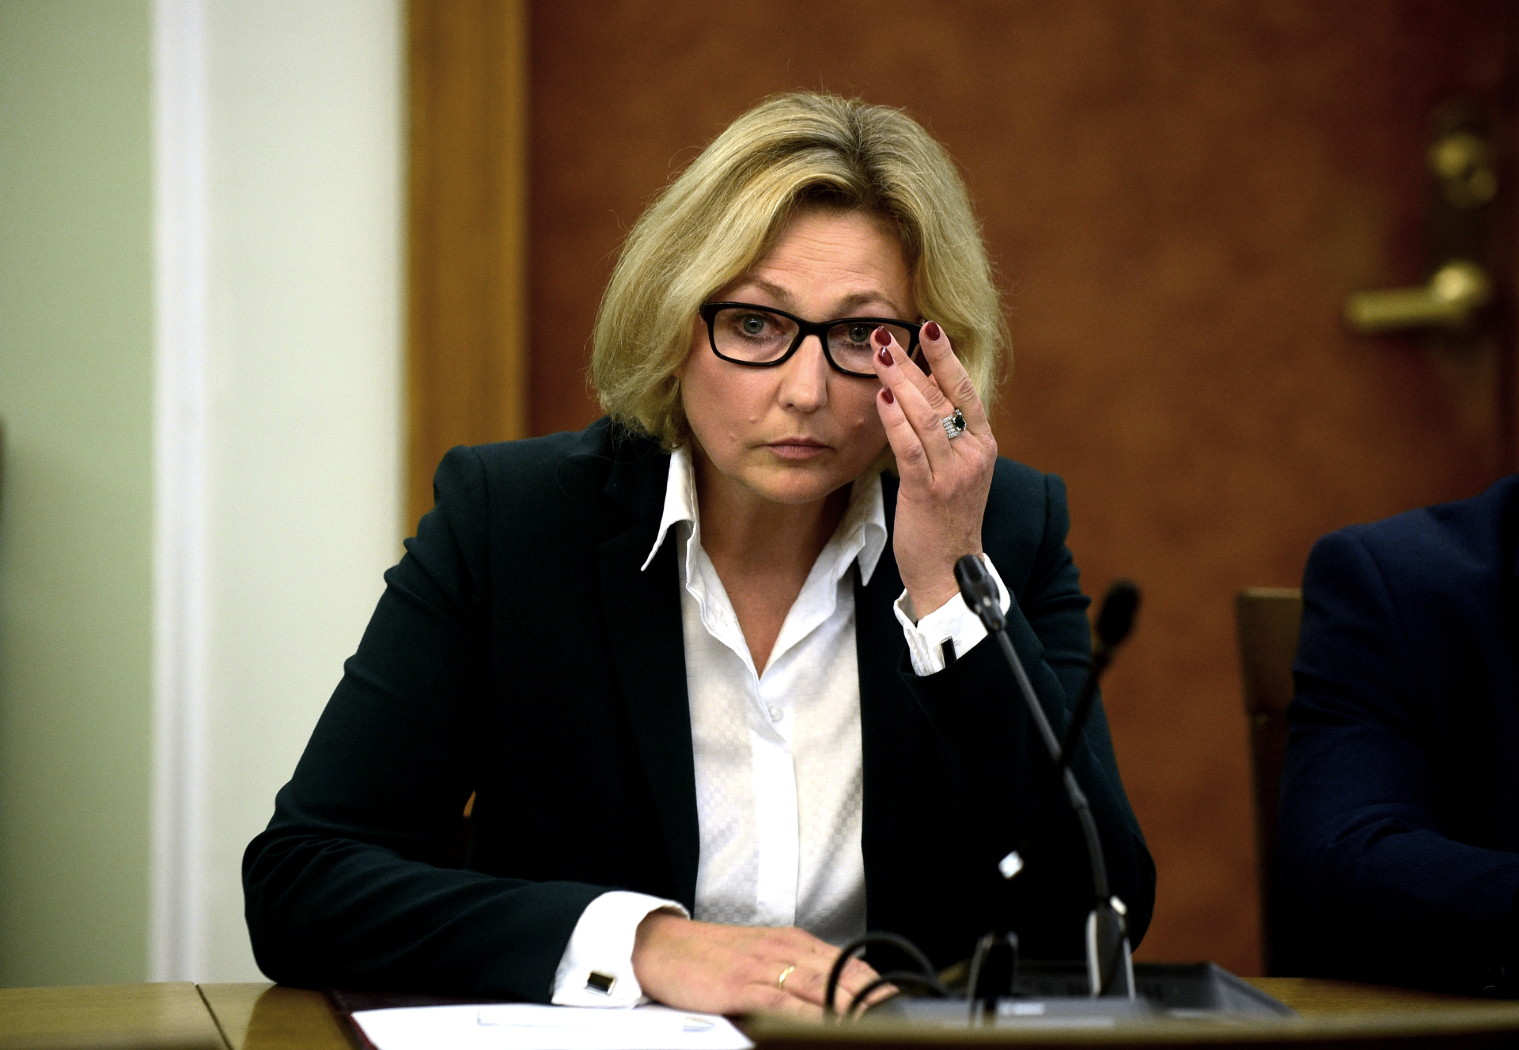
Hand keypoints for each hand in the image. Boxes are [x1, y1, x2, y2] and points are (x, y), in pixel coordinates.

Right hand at [631, 911, 886, 1018]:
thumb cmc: (709, 957)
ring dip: (850, 1007)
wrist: (660, 946)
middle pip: (841, 975)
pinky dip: (809, 1018)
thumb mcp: (758, 957)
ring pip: (820, 988)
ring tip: (874, 1023)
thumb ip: (791, 974)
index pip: (846, 962)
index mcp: (792, 942)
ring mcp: (764, 966)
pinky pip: (783, 1004)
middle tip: (899, 1016)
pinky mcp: (741, 985)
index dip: (876, 983)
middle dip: (873, 998)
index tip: (899, 1001)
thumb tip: (825, 998)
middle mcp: (784, 950)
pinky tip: (826, 1028)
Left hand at [871, 321, 997, 617]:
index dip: (946, 357)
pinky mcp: (928, 493)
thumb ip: (942, 434)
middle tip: (889, 332)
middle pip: (946, 395)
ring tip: (879, 353)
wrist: (949, 572)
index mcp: (982, 445)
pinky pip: (910, 448)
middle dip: (918, 360)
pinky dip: (895, 419)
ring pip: (927, 416)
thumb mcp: (953, 470)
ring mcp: (953, 474)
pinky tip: (882, 396)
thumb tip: (918, 391)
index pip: (965, 391)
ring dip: (901, 380)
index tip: (929, 326)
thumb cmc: (944, 519)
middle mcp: (972, 455)